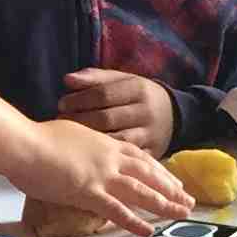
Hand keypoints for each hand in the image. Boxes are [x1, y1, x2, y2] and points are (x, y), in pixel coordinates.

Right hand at [17, 118, 193, 235]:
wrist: (24, 144)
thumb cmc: (37, 138)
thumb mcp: (69, 134)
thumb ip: (82, 146)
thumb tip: (82, 154)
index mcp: (105, 143)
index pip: (140, 157)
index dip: (159, 170)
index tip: (173, 180)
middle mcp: (110, 158)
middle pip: (149, 174)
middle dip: (171, 187)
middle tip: (188, 199)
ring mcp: (102, 176)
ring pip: (142, 191)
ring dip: (165, 203)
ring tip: (181, 213)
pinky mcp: (89, 192)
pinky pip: (117, 210)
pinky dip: (134, 221)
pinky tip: (147, 230)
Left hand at [58, 70, 176, 153]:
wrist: (176, 115)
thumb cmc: (139, 96)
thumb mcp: (123, 80)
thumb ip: (96, 78)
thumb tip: (67, 80)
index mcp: (138, 89)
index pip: (104, 94)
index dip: (79, 99)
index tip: (61, 104)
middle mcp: (146, 111)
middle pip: (107, 118)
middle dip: (80, 120)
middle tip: (61, 122)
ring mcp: (150, 134)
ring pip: (115, 140)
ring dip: (90, 141)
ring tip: (71, 138)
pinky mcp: (153, 153)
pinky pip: (127, 158)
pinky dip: (107, 158)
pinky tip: (90, 155)